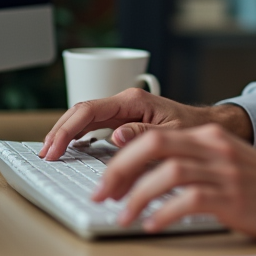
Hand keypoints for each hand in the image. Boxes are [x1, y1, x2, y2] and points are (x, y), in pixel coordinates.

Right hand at [38, 88, 251, 159]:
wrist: (210, 127)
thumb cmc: (195, 129)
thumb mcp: (172, 133)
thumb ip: (143, 135)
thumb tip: (116, 137)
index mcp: (133, 101)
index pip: (89, 110)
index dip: (66, 129)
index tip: (54, 149)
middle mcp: (125, 103)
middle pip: (81, 111)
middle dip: (59, 131)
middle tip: (45, 154)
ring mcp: (124, 111)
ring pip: (85, 118)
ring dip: (66, 133)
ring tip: (51, 152)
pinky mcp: (125, 121)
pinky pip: (95, 125)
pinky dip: (79, 135)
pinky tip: (71, 147)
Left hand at [95, 123, 255, 238]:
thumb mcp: (222, 161)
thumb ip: (189, 161)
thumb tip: (143, 178)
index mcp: (206, 137)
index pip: (153, 136)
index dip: (122, 157)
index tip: (106, 181)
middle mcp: (212, 148)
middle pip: (154, 146)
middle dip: (120, 170)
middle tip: (103, 193)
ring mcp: (223, 171)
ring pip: (168, 173)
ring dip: (138, 196)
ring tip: (123, 216)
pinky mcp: (232, 195)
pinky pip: (190, 200)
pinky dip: (166, 212)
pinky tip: (154, 224)